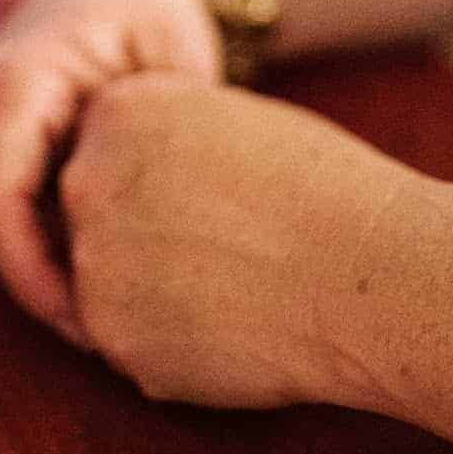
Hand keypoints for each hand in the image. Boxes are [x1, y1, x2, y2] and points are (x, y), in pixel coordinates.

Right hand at [0, 0, 219, 341]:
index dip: (38, 280)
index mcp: (10, 82)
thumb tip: (152, 241)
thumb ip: (151, 147)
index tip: (97, 328)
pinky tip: (110, 259)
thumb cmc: (156, 2)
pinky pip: (8, 206)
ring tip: (126, 301)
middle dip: (51, 286)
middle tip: (128, 333)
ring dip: (51, 266)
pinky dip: (50, 240)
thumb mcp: (169, 68)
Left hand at [61, 74, 413, 410]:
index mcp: (117, 110)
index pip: (106, 151)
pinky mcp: (115, 336)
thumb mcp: (228, 117)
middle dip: (142, 236)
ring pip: (108, 283)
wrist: (366, 273)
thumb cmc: (322, 188)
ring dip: (153, 292)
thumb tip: (152, 167)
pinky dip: (170, 343)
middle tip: (218, 248)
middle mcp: (87, 179)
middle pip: (95, 214)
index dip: (156, 182)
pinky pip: (130, 341)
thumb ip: (166, 136)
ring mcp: (94, 262)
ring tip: (232, 287)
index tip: (204, 200)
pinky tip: (231, 328)